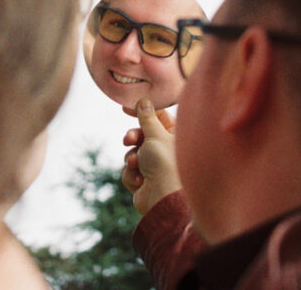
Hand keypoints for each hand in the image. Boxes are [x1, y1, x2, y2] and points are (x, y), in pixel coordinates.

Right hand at [121, 98, 180, 214]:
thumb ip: (147, 118)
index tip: (125, 108)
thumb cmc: (164, 164)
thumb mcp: (155, 135)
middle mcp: (166, 151)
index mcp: (175, 137)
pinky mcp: (144, 181)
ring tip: (136, 164)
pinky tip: (140, 181)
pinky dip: (132, 174)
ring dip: (131, 158)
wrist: (163, 198)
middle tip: (128, 140)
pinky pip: (129, 170)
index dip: (142, 112)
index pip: (158, 117)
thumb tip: (143, 101)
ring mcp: (155, 167)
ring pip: (133, 153)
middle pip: (143, 135)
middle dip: (133, 138)